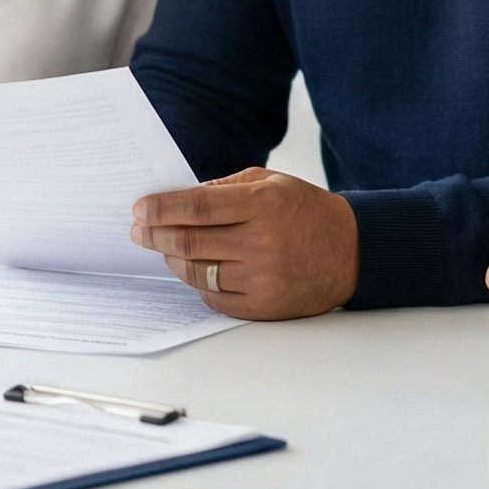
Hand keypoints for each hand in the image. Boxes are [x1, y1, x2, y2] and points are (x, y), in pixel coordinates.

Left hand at [130, 168, 356, 319]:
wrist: (351, 252)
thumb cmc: (305, 211)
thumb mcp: (271, 182)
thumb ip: (224, 187)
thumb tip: (178, 199)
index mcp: (264, 205)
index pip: (199, 207)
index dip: (163, 208)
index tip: (139, 209)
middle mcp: (263, 243)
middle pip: (191, 242)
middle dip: (156, 235)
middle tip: (138, 230)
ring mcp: (264, 278)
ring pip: (198, 272)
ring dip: (173, 259)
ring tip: (164, 248)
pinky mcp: (265, 306)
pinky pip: (215, 299)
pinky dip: (198, 284)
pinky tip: (193, 269)